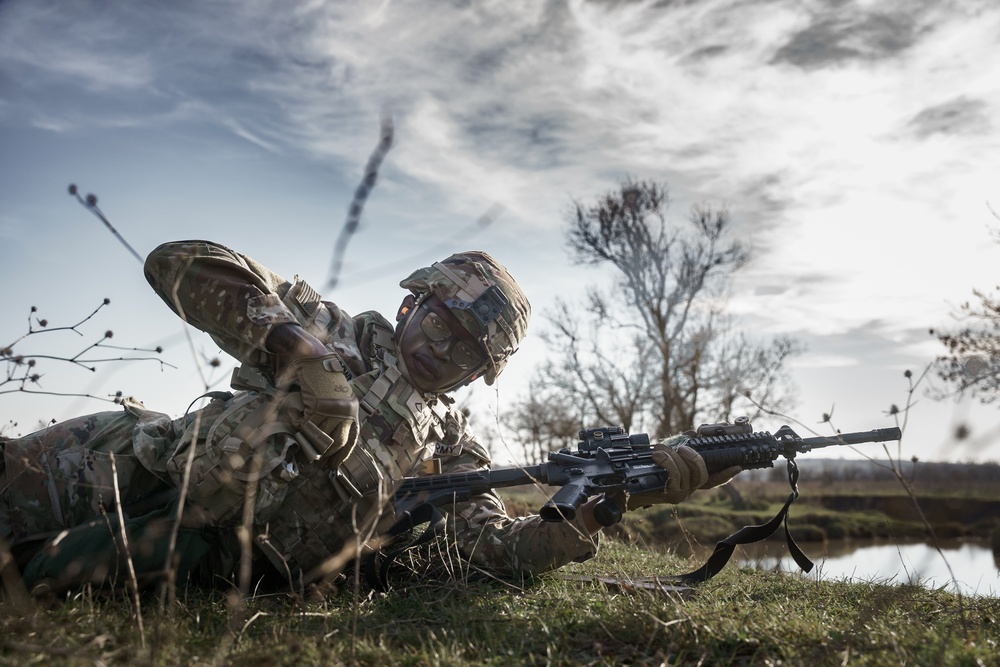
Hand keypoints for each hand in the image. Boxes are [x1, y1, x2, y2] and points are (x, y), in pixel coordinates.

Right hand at [278, 353, 358, 466]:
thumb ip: (336, 416)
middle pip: (336, 443)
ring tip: (300, 436)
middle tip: (312, 458)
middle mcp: (346, 411)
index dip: (341, 455)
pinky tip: (294, 417)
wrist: (315, 357)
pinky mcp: (317, 405)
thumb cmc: (324, 377)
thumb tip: (328, 439)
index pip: (351, 440)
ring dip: (307, 439)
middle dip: (323, 453)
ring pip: (319, 436)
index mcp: (353, 410)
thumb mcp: (338, 397)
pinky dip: (297, 424)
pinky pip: (305, 425)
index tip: (333, 466)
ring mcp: (332, 409)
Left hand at [623, 443, 740, 508]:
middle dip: (695, 459)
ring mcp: (679, 494)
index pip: (713, 479)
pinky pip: (674, 477)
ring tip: (660, 450)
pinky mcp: (668, 495)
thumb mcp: (665, 456)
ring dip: (673, 458)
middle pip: (702, 475)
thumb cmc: (644, 471)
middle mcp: (688, 489)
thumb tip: (692, 434)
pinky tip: (657, 455)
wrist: (624, 488)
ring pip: (686, 474)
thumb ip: (679, 448)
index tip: (738, 466)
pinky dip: (667, 462)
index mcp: (689, 480)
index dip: (726, 474)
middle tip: (683, 448)